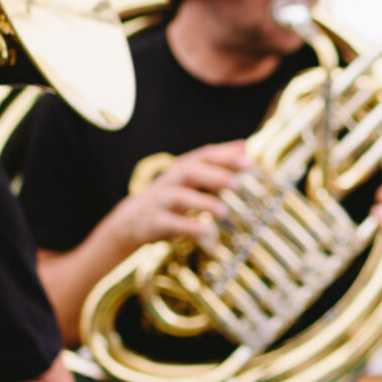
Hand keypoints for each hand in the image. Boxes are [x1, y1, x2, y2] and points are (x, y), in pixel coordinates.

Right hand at [105, 140, 251, 247]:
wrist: (132, 221)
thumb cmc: (172, 199)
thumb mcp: (192, 181)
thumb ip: (217, 167)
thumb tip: (246, 149)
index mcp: (183, 168)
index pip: (205, 156)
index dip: (226, 156)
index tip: (250, 161)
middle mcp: (171, 180)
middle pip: (191, 171)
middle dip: (215, 176)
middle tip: (238, 185)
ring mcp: (160, 200)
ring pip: (179, 196)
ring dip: (203, 203)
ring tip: (223, 211)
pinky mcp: (154, 222)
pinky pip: (171, 223)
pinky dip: (189, 227)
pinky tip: (207, 231)